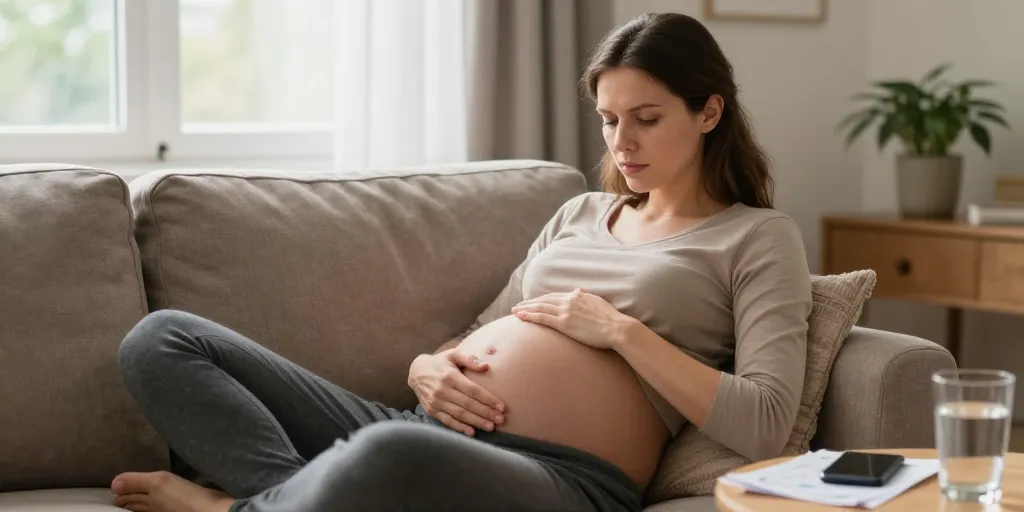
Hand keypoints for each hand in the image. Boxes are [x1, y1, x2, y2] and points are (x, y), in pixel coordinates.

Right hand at [408, 350, 505, 435]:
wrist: (416, 372)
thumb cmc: (439, 362)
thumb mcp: (452, 355)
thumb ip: (469, 360)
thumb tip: (486, 366)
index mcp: (450, 376)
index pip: (473, 390)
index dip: (488, 399)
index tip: (501, 406)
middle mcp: (442, 390)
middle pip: (468, 404)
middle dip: (486, 413)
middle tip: (501, 419)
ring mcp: (436, 402)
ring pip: (459, 414)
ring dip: (476, 422)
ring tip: (491, 427)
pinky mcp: (431, 410)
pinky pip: (447, 421)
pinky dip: (459, 427)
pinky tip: (472, 432)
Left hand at [511, 288, 634, 349]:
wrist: (617, 328)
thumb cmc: (611, 319)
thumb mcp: (598, 302)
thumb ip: (586, 297)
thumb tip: (578, 291)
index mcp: (577, 296)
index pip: (554, 296)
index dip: (542, 298)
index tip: (533, 301)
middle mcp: (569, 301)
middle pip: (544, 300)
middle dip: (530, 302)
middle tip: (518, 305)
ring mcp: (566, 311)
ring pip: (540, 307)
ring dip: (525, 308)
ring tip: (514, 310)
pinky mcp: (564, 323)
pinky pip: (542, 318)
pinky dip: (529, 315)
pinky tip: (519, 316)